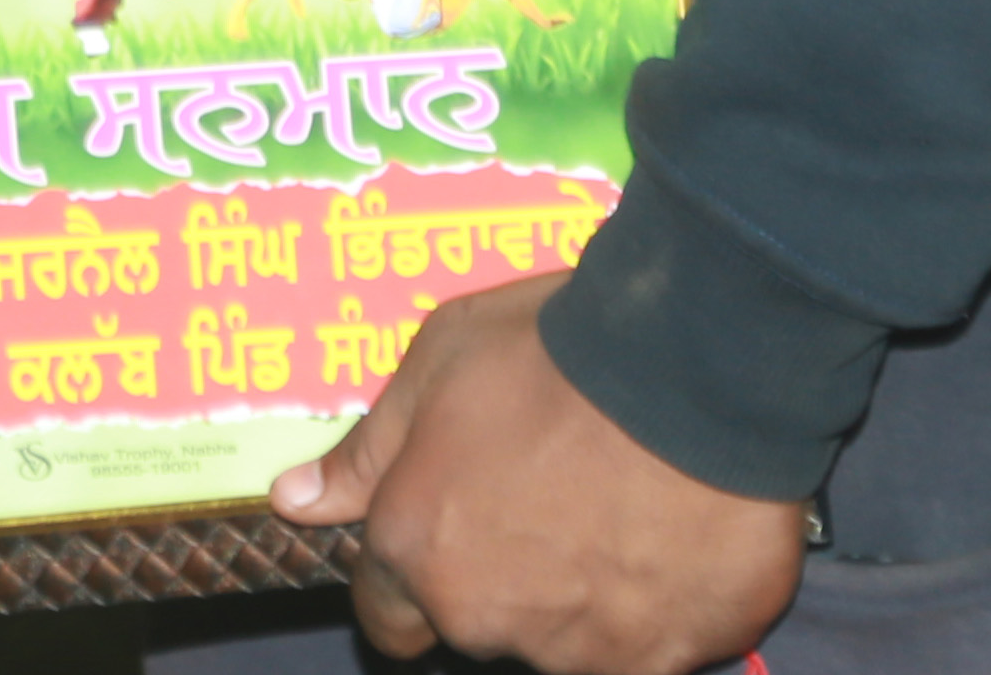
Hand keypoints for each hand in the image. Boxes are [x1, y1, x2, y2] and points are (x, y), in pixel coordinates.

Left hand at [274, 275, 804, 674]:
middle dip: (508, 575)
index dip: (418, 574)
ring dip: (584, 593)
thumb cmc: (557, 347)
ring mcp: (580, 649)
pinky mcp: (667, 655)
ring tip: (628, 502)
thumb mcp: (439, 361)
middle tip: (557, 491)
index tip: (463, 527)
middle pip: (481, 622)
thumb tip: (295, 500)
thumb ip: (368, 449)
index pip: (388, 615)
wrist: (695, 363)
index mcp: (419, 550)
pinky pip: (655, 645)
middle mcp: (486, 618)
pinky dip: (663, 605)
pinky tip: (682, 533)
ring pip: (568, 639)